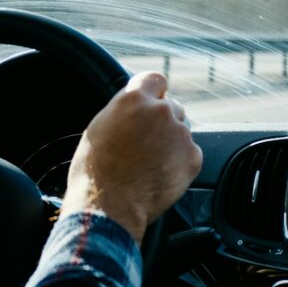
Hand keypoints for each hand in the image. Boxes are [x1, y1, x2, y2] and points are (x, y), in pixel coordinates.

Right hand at [60, 72, 202, 244]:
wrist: (108, 206)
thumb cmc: (95, 172)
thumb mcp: (98, 128)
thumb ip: (122, 110)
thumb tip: (133, 107)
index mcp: (134, 99)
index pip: (156, 80)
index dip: (154, 93)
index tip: (152, 103)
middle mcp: (161, 111)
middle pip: (171, 108)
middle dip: (162, 123)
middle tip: (145, 145)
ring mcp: (180, 135)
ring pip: (181, 132)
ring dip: (171, 143)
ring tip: (149, 165)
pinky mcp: (192, 158)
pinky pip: (190, 154)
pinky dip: (180, 163)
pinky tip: (160, 175)